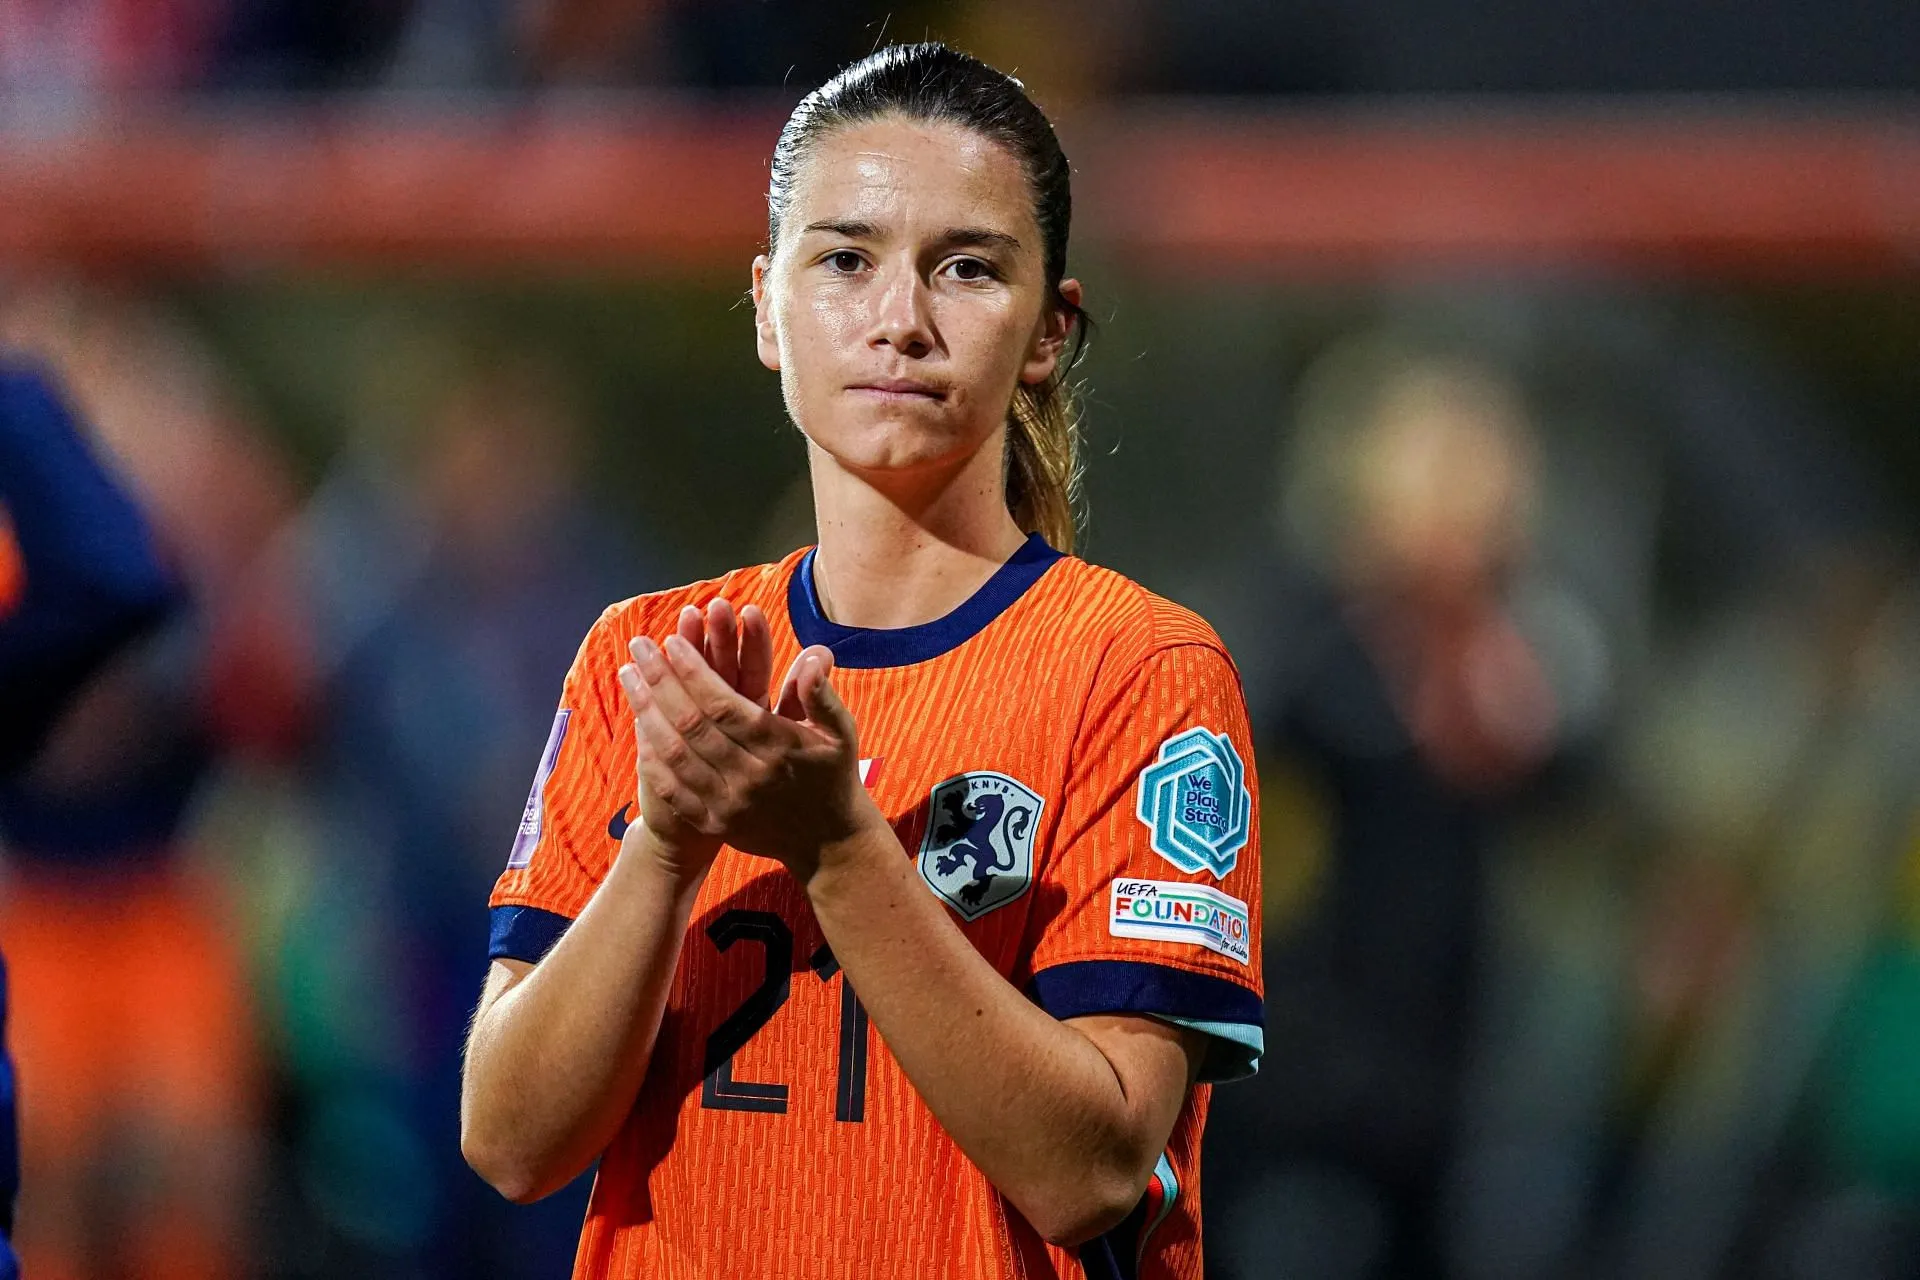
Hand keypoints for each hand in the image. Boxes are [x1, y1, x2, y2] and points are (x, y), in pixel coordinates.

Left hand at [616, 598, 882, 883]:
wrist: (828, 843)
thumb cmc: (833, 776)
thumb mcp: (840, 733)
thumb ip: (821, 694)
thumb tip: (814, 655)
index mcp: (778, 747)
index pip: (723, 703)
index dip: (693, 672)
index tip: (671, 641)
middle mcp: (749, 776)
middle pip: (691, 724)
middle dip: (660, 680)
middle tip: (638, 647)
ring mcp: (728, 804)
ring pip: (674, 753)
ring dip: (646, 711)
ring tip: (628, 676)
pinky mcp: (714, 824)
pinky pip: (673, 788)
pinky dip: (650, 755)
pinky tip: (638, 724)